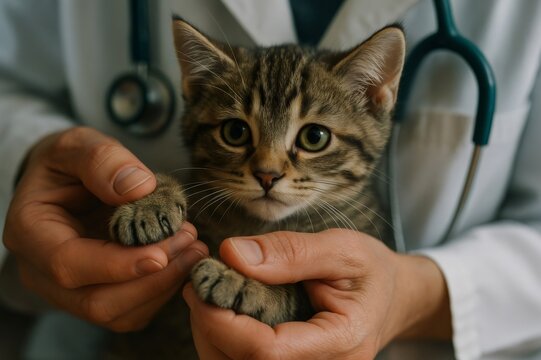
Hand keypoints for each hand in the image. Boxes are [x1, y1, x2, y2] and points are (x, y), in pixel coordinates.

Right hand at [3, 127, 207, 330]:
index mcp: (31, 233)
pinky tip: (183, 259)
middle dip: (153, 279)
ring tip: (193, 247)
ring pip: (120, 314)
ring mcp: (70, 291)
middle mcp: (43, 273)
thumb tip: (139, 188)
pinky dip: (164, 290)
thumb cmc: (68, 163)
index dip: (117, 265)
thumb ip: (101, 159)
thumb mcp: (77, 145)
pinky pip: (133, 310)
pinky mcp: (98, 294)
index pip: (67, 264)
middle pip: (98, 302)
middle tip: (191, 243)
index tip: (161, 255)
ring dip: (164, 286)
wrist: (66, 181)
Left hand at [184, 229, 450, 358]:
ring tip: (209, 297)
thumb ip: (290, 251)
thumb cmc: (371, 270)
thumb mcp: (341, 248)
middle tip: (199, 286)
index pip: (268, 351)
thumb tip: (232, 253)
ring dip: (212, 337)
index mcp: (342, 342)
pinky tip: (223, 313)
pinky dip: (225, 343)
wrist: (393, 297)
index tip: (203, 282)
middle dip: (210, 328)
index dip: (223, 320)